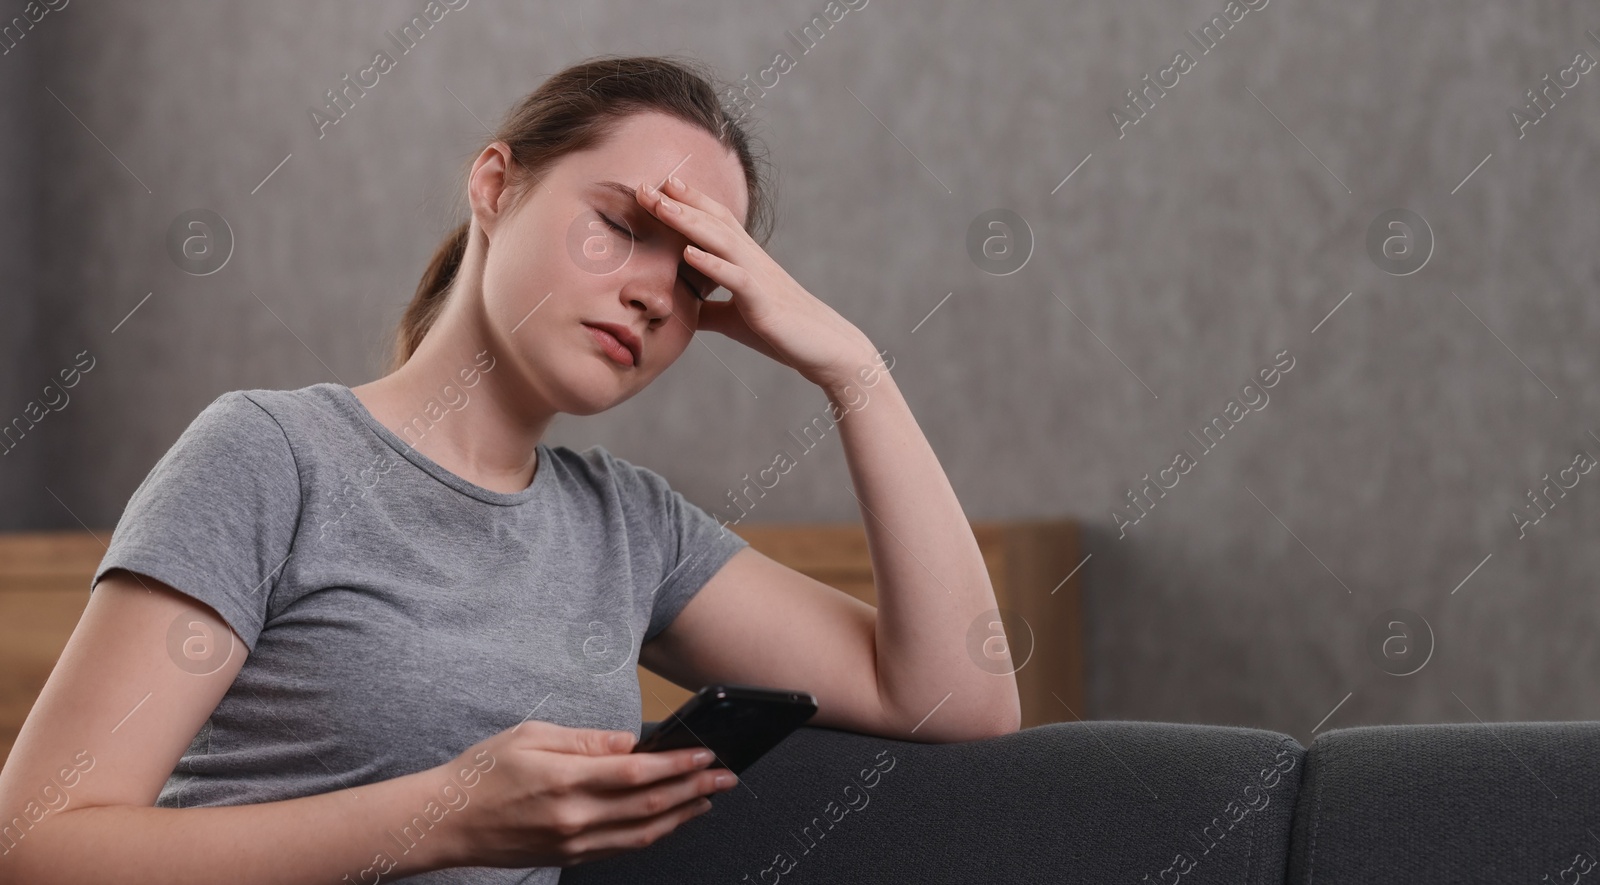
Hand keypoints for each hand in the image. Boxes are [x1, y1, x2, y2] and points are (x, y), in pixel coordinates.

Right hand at [439, 719, 738, 868]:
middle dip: (695, 789)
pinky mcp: (570, 858)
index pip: (638, 773)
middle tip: (726, 777)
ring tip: (709, 798)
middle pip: (650, 805)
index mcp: (565, 780)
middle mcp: (574, 818)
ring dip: (683, 816)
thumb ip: (585, 740)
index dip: (678, 764)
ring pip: (643, 833)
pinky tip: (671, 820)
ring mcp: (574, 843)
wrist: (446, 822)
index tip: (706, 753)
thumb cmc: (483, 773)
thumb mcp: (531, 736)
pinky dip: (654, 834)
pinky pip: (623, 848)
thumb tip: (630, 741)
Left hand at [637, 176, 875, 389]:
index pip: (716, 221)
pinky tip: (689, 252)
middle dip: (678, 203)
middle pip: (713, 222)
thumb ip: (707, 309)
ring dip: (690, 221)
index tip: (657, 185)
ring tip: (660, 206)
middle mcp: (753, 261)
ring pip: (722, 240)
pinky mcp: (764, 302)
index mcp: (746, 261)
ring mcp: (759, 278)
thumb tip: (679, 308)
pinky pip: (736, 278)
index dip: (688, 202)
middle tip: (643, 186)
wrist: (825, 348)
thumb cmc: (781, 333)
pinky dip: (712, 263)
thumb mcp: (733, 319)